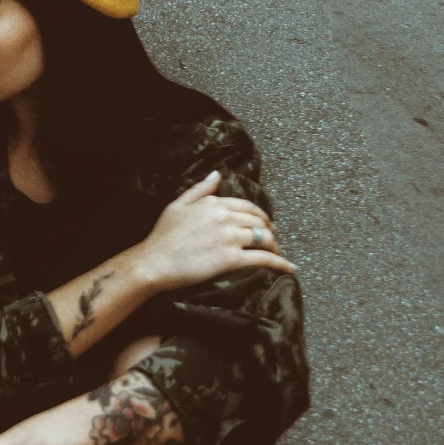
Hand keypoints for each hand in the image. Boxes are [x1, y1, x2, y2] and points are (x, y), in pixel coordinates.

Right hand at [135, 170, 296, 292]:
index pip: (247, 206)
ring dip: (275, 246)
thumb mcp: (178, 205)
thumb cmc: (162, 236)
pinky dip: (280, 263)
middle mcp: (226, 217)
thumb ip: (200, 190)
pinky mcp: (232, 259)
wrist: (154, 262)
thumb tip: (218, 175)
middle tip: (273, 240)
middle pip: (258, 221)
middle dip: (270, 230)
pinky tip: (290, 268)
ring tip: (278, 254)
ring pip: (264, 238)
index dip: (259, 215)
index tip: (264, 223)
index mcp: (214, 203)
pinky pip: (263, 259)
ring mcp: (230, 238)